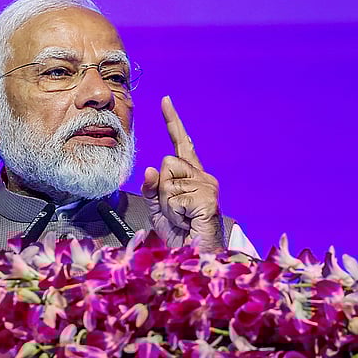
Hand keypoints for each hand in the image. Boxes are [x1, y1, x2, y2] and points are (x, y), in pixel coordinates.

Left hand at [141, 96, 223, 250]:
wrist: (195, 256)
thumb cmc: (179, 234)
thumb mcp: (158, 209)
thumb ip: (152, 188)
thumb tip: (150, 169)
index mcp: (191, 176)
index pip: (180, 144)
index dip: (172, 121)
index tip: (165, 101)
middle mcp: (203, 176)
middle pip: (166, 162)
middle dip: (161, 188)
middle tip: (175, 210)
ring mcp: (207, 185)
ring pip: (168, 179)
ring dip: (167, 204)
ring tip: (182, 218)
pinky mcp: (207, 197)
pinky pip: (174, 197)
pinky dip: (174, 213)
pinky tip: (187, 221)